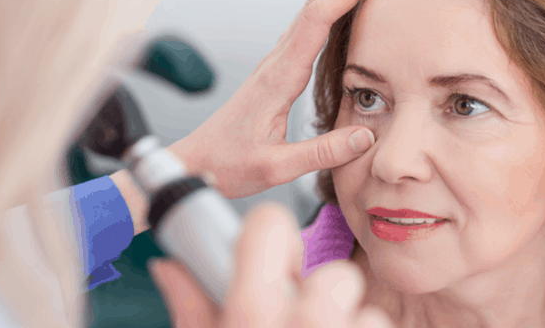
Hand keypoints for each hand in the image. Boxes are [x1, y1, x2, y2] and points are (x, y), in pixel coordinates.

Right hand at [149, 201, 393, 327]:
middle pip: (326, 267)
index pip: (269, 225)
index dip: (268, 234)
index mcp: (250, 311)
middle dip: (310, 283)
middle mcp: (302, 322)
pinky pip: (373, 323)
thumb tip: (171, 266)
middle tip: (294, 307)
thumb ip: (190, 303)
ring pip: (352, 293)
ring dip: (337, 313)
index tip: (267, 246)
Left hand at [167, 0, 386, 198]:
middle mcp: (274, 64)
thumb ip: (322, 153)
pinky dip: (325, 14)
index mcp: (278, 78)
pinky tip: (337, 17)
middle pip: (312, 6)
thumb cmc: (228, 164)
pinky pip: (302, 32)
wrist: (196, 162)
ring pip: (306, 16)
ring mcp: (272, 66)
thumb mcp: (276, 168)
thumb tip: (365, 136)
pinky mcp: (273, 74)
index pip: (317, 20)